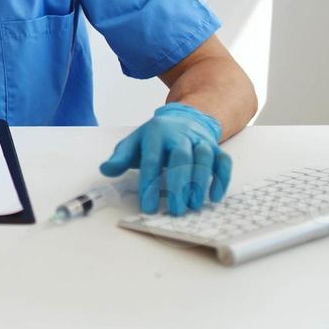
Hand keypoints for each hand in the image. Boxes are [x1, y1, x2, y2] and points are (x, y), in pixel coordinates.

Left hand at [99, 103, 231, 214]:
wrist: (184, 118)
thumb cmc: (156, 138)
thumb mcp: (134, 143)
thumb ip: (120, 158)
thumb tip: (106, 170)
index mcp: (156, 134)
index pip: (152, 160)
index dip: (150, 184)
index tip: (148, 207)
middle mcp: (180, 135)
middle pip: (180, 158)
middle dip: (179, 185)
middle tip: (176, 209)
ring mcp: (200, 140)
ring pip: (204, 158)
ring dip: (200, 183)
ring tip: (193, 205)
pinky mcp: (216, 147)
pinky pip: (223, 161)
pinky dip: (221, 178)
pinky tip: (214, 197)